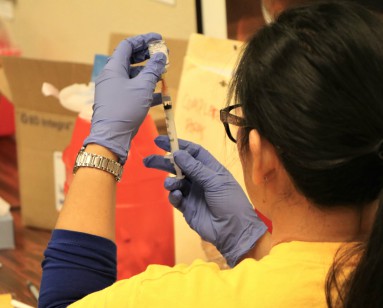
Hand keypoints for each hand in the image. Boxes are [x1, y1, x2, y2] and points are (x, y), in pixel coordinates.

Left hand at [84, 33, 166, 163]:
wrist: (112, 137)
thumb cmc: (125, 110)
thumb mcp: (143, 88)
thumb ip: (153, 71)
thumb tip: (161, 57)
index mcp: (113, 69)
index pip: (127, 46)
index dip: (143, 40)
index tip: (157, 40)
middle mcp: (112, 77)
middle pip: (130, 60)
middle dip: (147, 57)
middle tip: (162, 56)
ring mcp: (114, 91)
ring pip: (133, 76)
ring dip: (148, 74)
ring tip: (163, 74)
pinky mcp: (119, 103)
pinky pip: (133, 91)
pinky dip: (146, 90)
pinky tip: (160, 95)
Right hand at [144, 136, 267, 266]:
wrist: (233, 231)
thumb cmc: (230, 202)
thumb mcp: (215, 181)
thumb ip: (196, 168)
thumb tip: (178, 153)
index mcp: (210, 169)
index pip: (192, 152)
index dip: (178, 145)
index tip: (161, 140)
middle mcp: (200, 179)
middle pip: (179, 166)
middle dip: (164, 162)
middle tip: (148, 160)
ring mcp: (193, 193)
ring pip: (175, 181)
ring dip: (170, 180)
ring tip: (170, 183)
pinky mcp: (187, 207)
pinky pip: (175, 198)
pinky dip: (173, 195)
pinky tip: (177, 196)